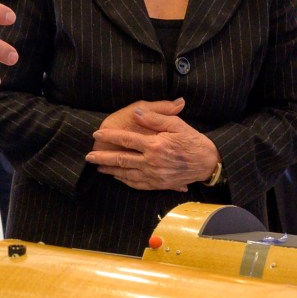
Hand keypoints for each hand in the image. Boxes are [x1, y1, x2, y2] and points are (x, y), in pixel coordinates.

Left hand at [87, 100, 219, 190]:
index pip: (126, 139)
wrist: (208, 162)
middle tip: (89, 155)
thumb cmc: (193, 141)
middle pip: (121, 159)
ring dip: (110, 170)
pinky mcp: (158, 184)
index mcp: (155, 145)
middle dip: (102, 157)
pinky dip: (124, 180)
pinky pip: (137, 184)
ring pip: (126, 173)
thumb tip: (138, 112)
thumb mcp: (177, 124)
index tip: (97, 134)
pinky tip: (117, 177)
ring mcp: (154, 176)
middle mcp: (152, 162)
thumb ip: (155, 118)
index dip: (110, 136)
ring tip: (98, 167)